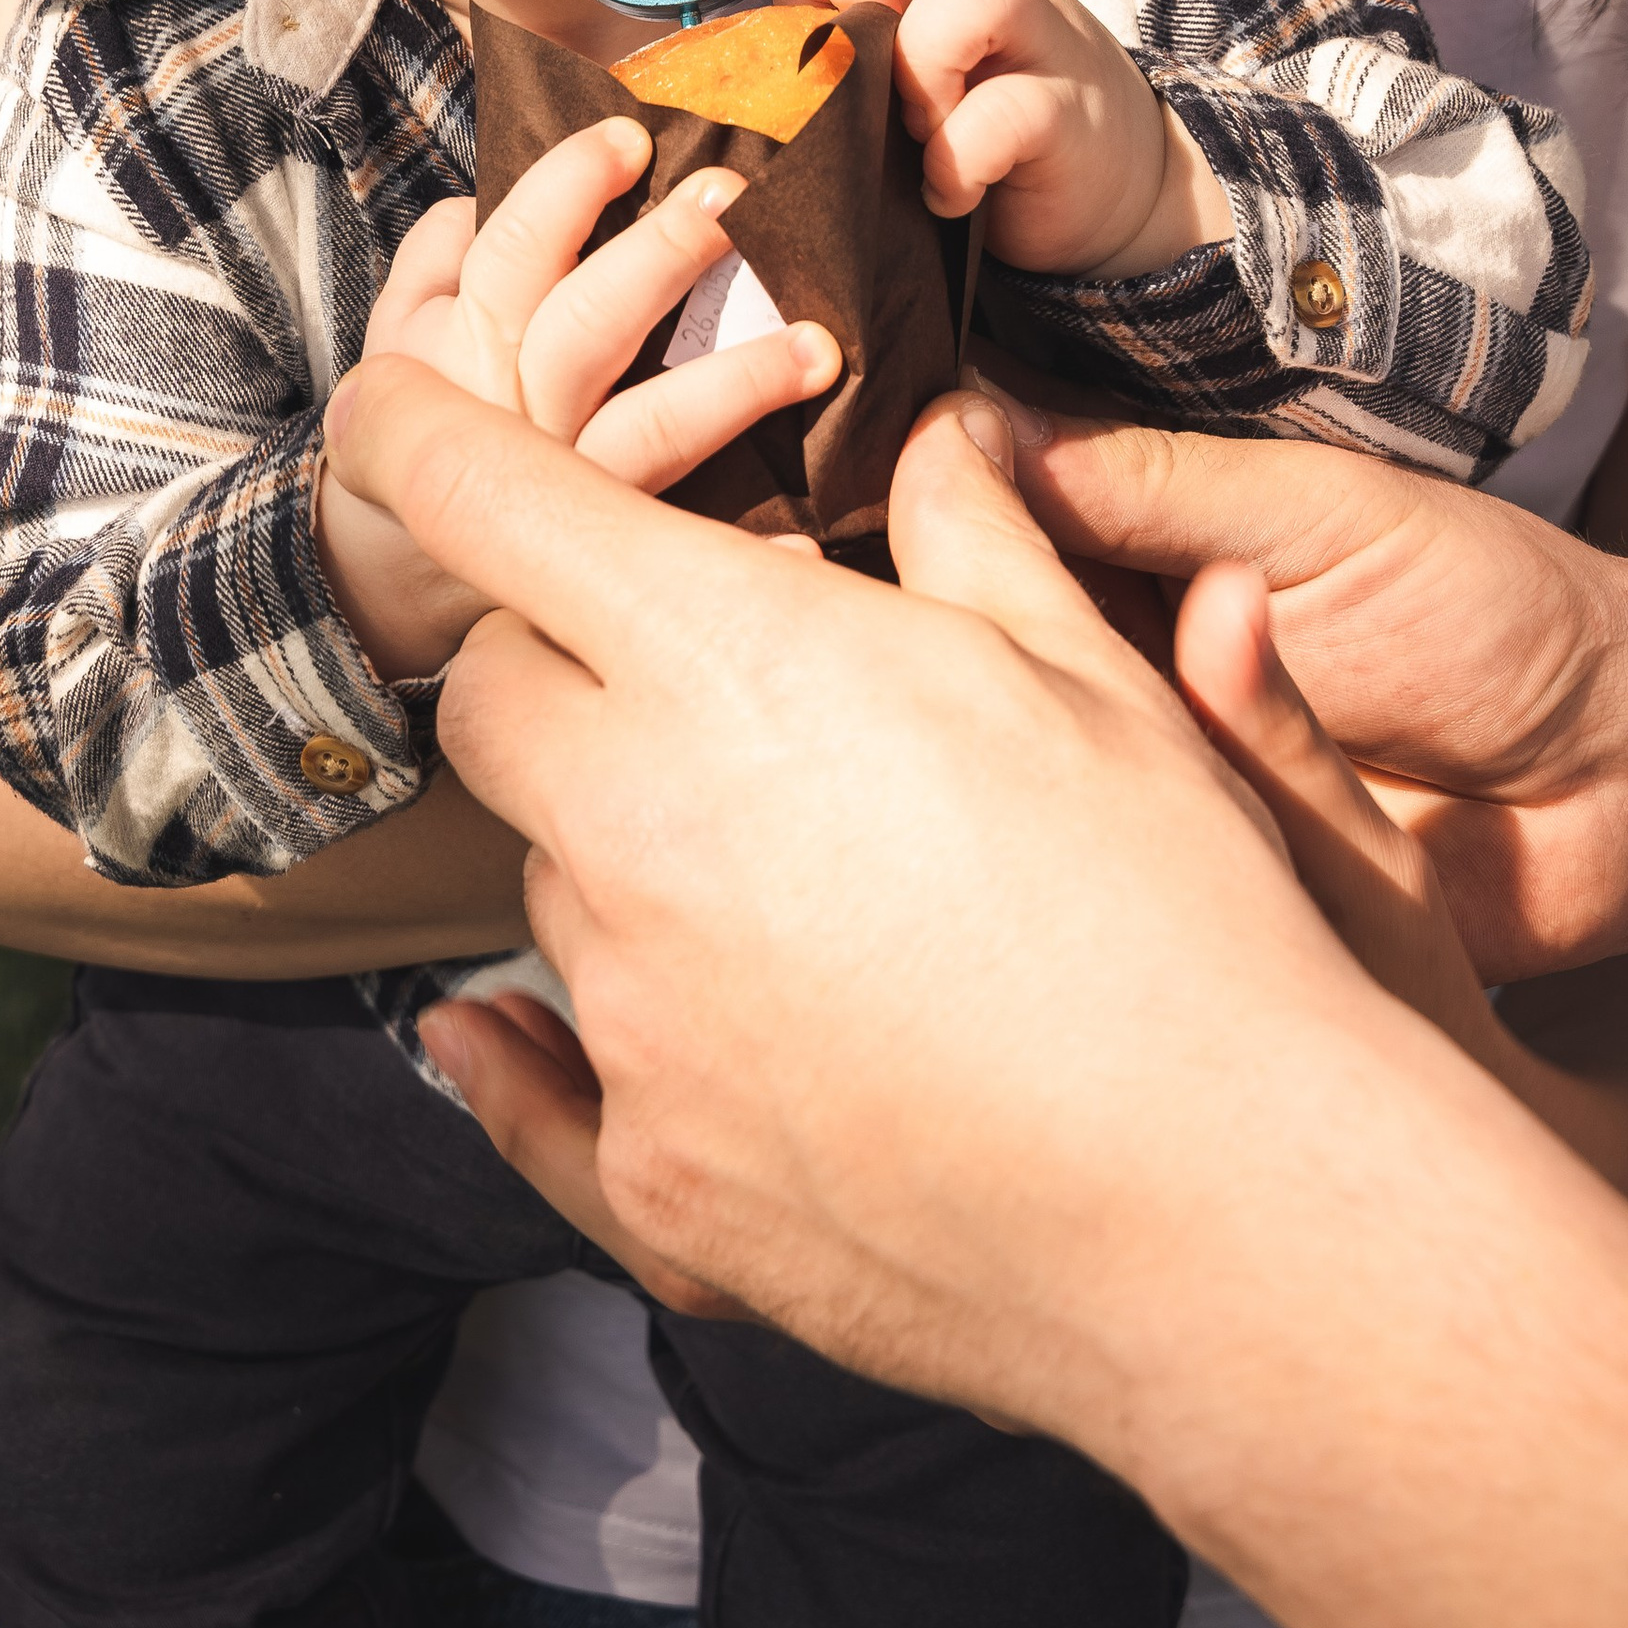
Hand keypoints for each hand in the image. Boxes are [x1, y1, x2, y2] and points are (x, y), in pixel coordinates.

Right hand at [318, 116, 838, 678]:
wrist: (400, 559)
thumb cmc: (430, 401)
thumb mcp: (408, 319)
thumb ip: (442, 249)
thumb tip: (491, 197)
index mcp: (458, 338)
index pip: (513, 249)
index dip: (568, 187)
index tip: (632, 136)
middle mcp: (510, 411)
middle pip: (588, 326)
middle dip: (662, 256)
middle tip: (733, 196)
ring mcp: (565, 484)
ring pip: (648, 431)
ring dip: (735, 385)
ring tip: (818, 347)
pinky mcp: (608, 550)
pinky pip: (679, 548)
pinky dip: (746, 549)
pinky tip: (806, 543)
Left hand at [343, 358, 1627, 1627]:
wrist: (1238, 1220)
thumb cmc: (1182, 917)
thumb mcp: (1087, 675)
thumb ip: (968, 537)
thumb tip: (932, 437)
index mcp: (730, 664)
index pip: (483, 503)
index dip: (417, 433)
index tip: (389, 407)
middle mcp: (636, 828)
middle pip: (487, 694)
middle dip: (550, 656)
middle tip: (687, 674)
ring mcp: (630, 1020)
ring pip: (546, 879)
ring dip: (621, 848)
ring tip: (806, 884)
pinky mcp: (653, 1184)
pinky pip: (546, 1087)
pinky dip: (558, 1050)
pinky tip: (535, 1037)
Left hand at [782, 0, 1228, 274]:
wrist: (1120, 193)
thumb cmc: (988, 130)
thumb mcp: (916, 80)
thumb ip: (855, 57)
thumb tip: (753, 74)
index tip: (817, 54)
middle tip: (861, 81)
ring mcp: (1042, 43)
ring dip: (922, 69)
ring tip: (914, 134)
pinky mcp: (1070, 119)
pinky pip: (1010, 112)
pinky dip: (960, 160)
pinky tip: (949, 194)